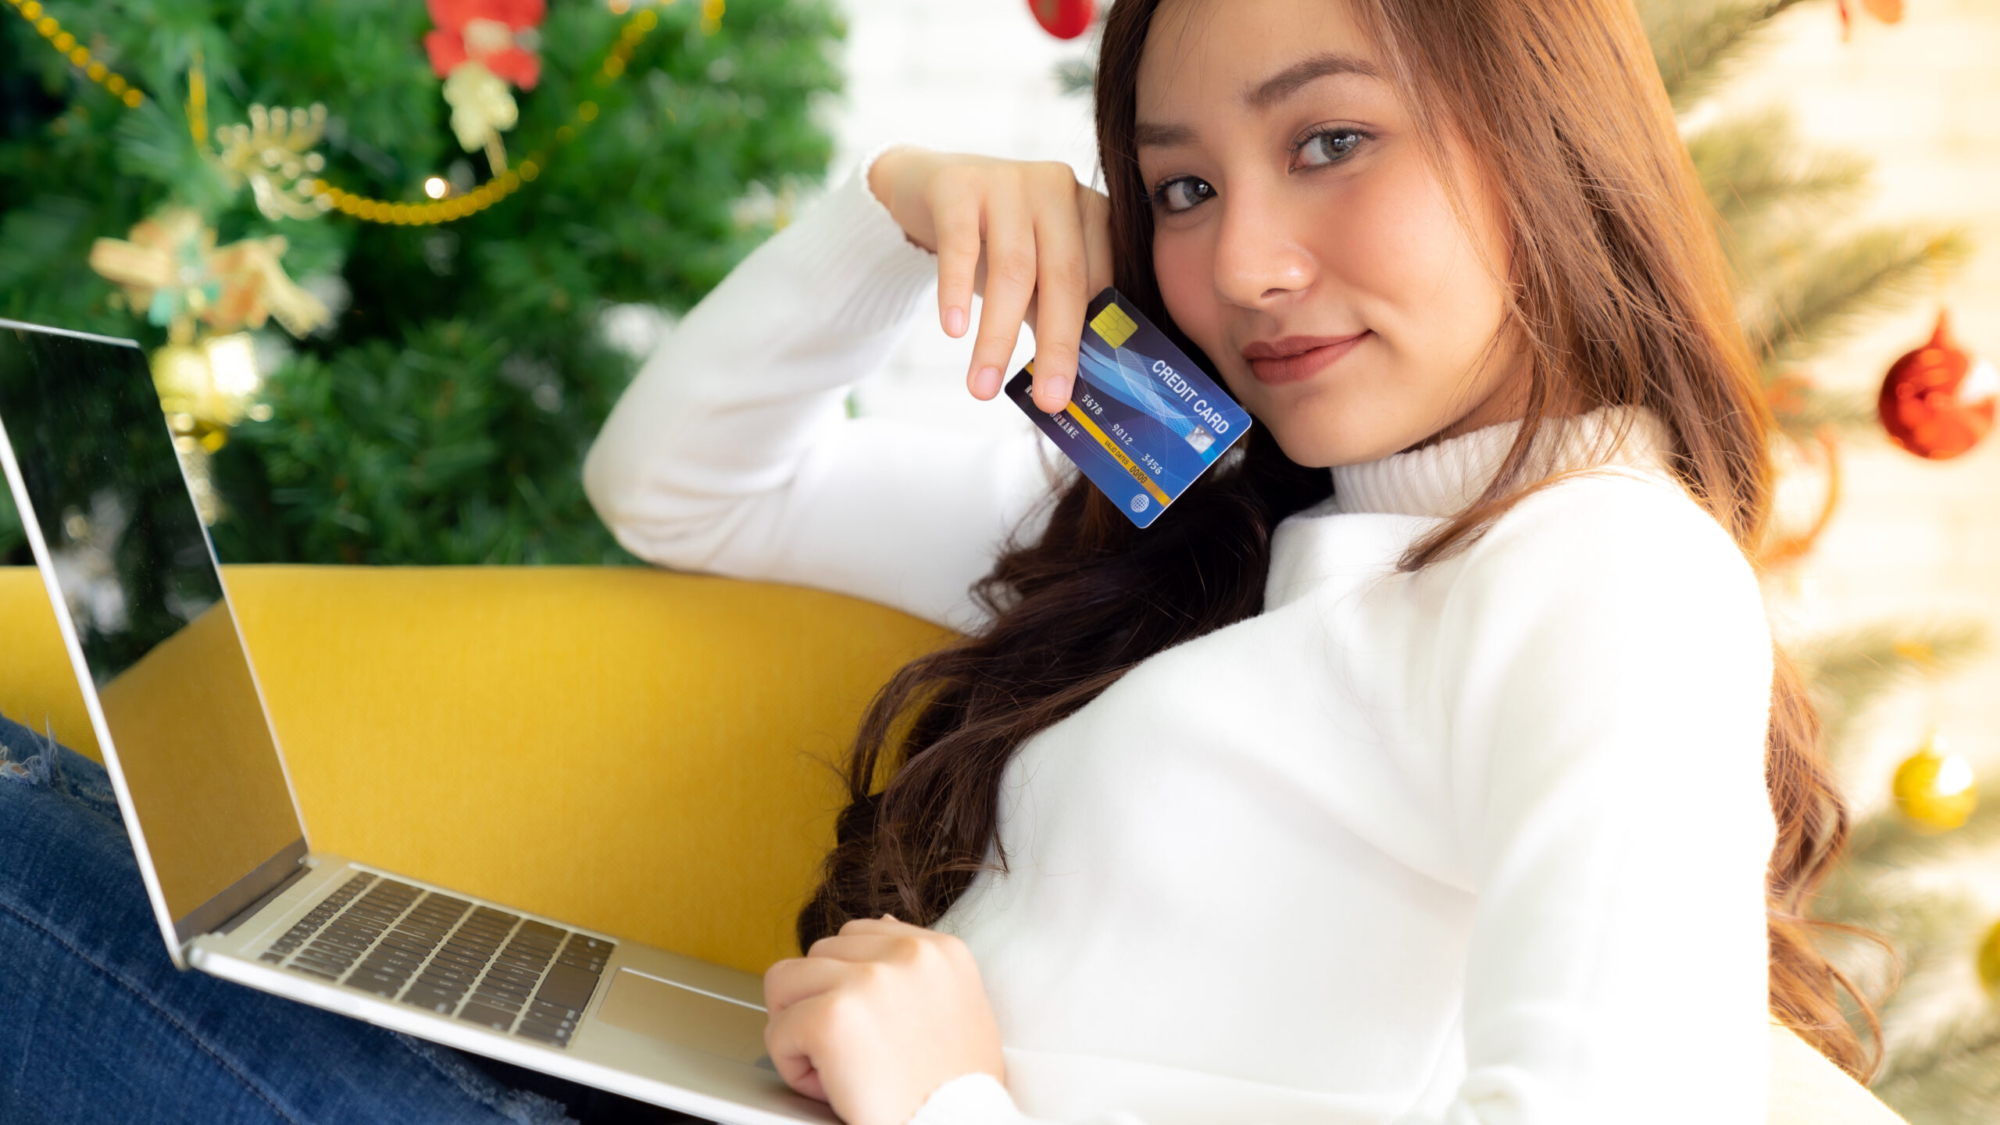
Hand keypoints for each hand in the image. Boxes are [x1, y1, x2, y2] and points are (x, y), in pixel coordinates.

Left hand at [763, 916, 1004, 1124]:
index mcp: (942, 951)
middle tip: (853, 1052)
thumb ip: (918, 969)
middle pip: (819, 952)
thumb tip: (880, 925)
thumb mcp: (958, 1011)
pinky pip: (777, 1031)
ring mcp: (869, 981)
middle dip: (821, 1001)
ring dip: (801, 1028)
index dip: (849, 985)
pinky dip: (793, 1066)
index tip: (869, 1026)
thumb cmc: (954, 1091)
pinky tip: (831, 1086)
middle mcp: (909, 955)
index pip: (860, 934)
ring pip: (786, 981)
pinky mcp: (833, 1018)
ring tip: (838, 1065)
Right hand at [868, 146, 1113, 413]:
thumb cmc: (994, 240)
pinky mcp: (960, 184)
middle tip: (1049, 399)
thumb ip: (1057, 314)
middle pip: (1064, 277)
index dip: (1094, 341)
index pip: (1100, 283)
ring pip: (1013, 269)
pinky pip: (960, 245)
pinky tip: (954, 330)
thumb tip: (1069, 386)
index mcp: (1092, 212)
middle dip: (1058, 345)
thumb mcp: (1034, 274)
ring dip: (998, 336)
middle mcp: (1058, 189)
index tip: (1083, 391)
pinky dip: (956, 291)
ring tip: (981, 386)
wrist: (929, 185)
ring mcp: (1010, 180)